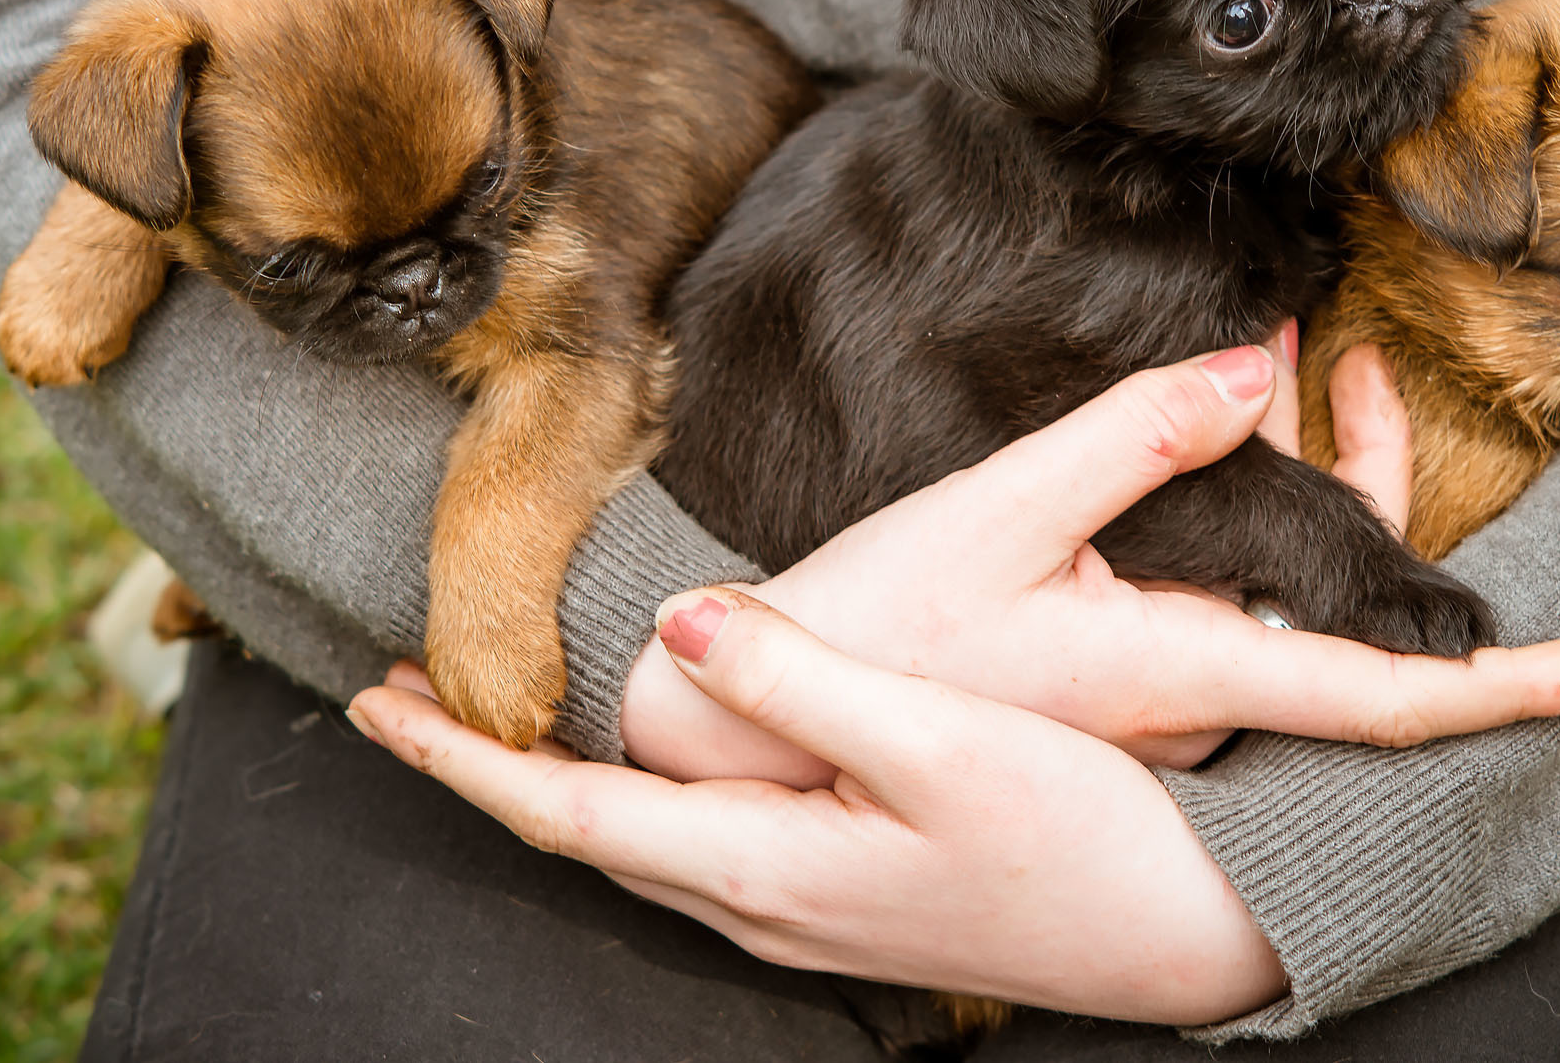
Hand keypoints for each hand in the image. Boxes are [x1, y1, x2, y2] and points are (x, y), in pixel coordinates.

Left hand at [350, 591, 1292, 1023]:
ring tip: (498, 724)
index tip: (376, 700)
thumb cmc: (1076, 836)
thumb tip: (676, 627)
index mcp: (764, 863)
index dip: (464, 755)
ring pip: (639, 844)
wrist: (1182, 931)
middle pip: (584, 834)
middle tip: (403, 698)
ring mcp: (803, 913)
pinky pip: (697, 847)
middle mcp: (764, 903)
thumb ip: (799, 683)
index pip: (569, 813)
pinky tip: (651, 765)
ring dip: (556, 784)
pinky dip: (638, 798)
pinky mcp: (845, 898)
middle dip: (486, 769)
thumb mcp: (940, 743)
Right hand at [620, 336, 1559, 785]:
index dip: (1507, 686)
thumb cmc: (877, 629)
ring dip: (1310, 478)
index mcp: (1182, 669)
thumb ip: (1136, 434)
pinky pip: (1223, 607)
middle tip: (1367, 360)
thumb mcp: (1001, 510)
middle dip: (1380, 475)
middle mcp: (1186, 706)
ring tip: (1296, 359)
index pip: (1385, 690)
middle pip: (1344, 610)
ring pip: (1282, 598)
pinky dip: (1244, 517)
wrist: (769, 724)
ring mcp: (1150, 708)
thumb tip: (1253, 363)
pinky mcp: (1110, 688)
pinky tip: (1210, 438)